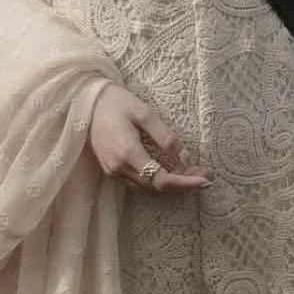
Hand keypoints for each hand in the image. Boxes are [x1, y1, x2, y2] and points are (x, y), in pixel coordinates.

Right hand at [87, 83, 213, 193]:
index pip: (161, 179)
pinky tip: (172, 174)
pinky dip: (157, 183)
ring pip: (148, 190)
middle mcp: (119, 168)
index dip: (185, 183)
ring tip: (193, 174)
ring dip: (172, 186)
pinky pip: (138, 185)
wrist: (87, 103)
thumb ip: (164, 135)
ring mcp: (113, 172)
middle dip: (183, 184)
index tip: (205, 178)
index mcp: (128, 153)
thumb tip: (184, 156)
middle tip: (205, 175)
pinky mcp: (111, 171)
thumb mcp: (144, 112)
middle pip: (157, 188)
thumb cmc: (117, 103)